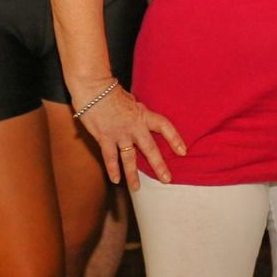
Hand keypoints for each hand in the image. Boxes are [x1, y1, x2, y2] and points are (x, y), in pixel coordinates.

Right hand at [72, 81, 186, 189]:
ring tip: (136, 188)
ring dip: (133, 174)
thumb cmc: (111, 91)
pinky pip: (110, 157)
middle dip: (159, 165)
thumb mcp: (131, 100)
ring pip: (129, 158)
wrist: (93, 88)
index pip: (164, 126)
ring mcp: (119, 133)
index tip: (183, 151)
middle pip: (150, 148)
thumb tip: (142, 117)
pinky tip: (116, 180)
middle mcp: (134, 126)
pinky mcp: (105, 137)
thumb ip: (137, 112)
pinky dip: (113, 169)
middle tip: (167, 179)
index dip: (175, 138)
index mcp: (143, 114)